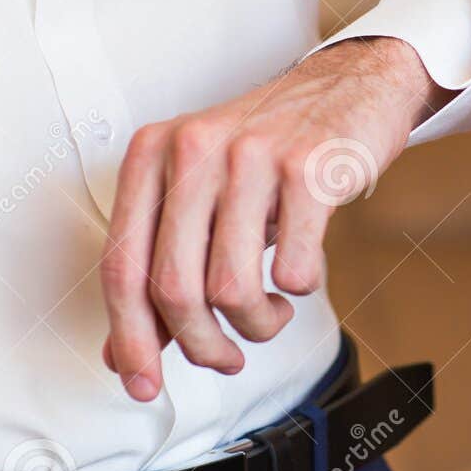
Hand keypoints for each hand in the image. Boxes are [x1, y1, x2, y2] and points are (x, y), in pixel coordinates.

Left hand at [99, 37, 439, 399]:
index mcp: (153, 153)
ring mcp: (251, 155)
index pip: (121, 265)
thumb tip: (125, 352)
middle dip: (202, 344)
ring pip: (230, 288)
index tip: (145, 383)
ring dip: (255, 324)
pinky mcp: (308, 168)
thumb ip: (163, 264)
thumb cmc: (271, 148)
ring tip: (271, 312)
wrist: (349, 87)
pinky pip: (292, 269)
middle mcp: (193, 148)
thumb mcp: (203, 194)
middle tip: (227, 356)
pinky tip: (301, 273)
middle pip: (173, 288)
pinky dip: (298, 290)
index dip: (130, 338)